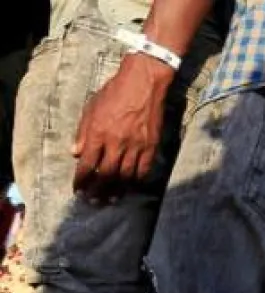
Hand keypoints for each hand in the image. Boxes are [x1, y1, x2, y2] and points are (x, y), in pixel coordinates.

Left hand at [72, 55, 173, 199]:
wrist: (143, 82)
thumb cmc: (114, 92)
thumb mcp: (91, 108)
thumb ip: (83, 132)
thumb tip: (75, 153)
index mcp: (98, 133)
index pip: (87, 164)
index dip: (81, 180)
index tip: (78, 190)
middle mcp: (116, 142)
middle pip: (106, 175)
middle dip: (98, 191)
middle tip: (93, 202)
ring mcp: (136, 146)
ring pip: (125, 176)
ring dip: (117, 190)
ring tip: (111, 199)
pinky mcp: (151, 146)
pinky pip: (143, 169)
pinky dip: (136, 180)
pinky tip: (130, 186)